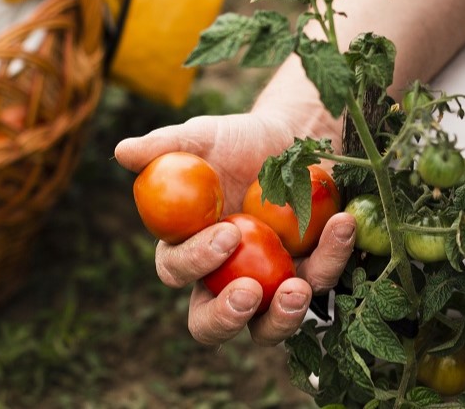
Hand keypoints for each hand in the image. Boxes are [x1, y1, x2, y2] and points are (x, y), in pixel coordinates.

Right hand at [115, 113, 355, 345]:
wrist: (293, 136)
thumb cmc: (238, 141)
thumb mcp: (205, 136)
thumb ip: (166, 145)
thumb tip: (122, 151)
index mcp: (187, 249)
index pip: (177, 271)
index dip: (195, 261)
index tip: (225, 236)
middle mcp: (223, 279)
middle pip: (211, 324)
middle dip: (226, 318)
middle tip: (248, 295)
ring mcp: (268, 286)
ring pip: (267, 328)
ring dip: (283, 316)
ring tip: (298, 289)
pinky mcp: (311, 275)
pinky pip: (321, 280)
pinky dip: (332, 256)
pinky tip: (341, 224)